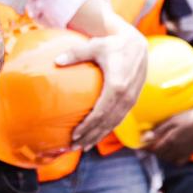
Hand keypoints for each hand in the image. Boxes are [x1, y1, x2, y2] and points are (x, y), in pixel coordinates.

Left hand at [55, 31, 146, 150]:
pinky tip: (95, 137)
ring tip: (82, 147)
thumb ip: (75, 54)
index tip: (74, 134)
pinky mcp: (133, 101)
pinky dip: (107, 130)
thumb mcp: (94, 46)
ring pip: (114, 124)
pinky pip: (119, 120)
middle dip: (90, 136)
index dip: (88, 126)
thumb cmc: (112, 45)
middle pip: (106, 123)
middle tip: (73, 146)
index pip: (101, 112)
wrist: (136, 45)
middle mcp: (126, 96)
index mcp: (117, 85)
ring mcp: (131, 100)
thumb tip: (56, 61)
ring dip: (98, 137)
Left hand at [143, 104, 192, 164]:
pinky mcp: (191, 153)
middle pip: (160, 155)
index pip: (153, 149)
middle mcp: (177, 149)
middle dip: (152, 151)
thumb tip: (144, 139)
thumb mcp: (172, 120)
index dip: (145, 148)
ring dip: (161, 155)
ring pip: (168, 159)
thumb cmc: (189, 117)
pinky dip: (173, 159)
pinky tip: (171, 152)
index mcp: (170, 141)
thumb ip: (158, 131)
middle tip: (149, 145)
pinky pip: (179, 161)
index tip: (140, 145)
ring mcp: (184, 152)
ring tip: (159, 147)